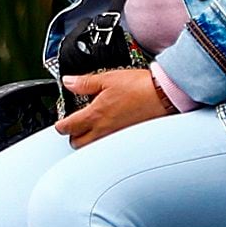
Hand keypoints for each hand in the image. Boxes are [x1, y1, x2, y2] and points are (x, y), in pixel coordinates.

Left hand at [53, 67, 174, 146]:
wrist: (164, 96)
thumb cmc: (140, 87)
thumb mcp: (108, 79)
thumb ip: (84, 83)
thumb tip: (68, 82)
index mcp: (95, 115)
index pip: (68, 127)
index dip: (60, 125)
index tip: (62, 122)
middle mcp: (103, 131)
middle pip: (77, 144)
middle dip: (73, 136)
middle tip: (75, 125)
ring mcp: (115, 138)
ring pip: (93, 148)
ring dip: (88, 141)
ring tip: (92, 128)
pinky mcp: (127, 141)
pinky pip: (109, 147)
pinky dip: (104, 142)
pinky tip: (110, 130)